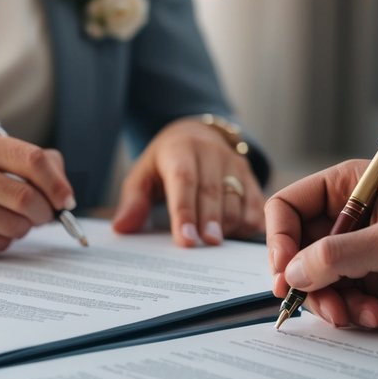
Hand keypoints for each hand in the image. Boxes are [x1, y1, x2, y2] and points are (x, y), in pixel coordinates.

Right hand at [0, 128, 76, 259]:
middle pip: (28, 198)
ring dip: (21, 229)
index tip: (67, 199)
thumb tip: (63, 188)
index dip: (58, 183)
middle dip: (45, 213)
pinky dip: (0, 242)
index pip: (33, 160)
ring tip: (4, 221)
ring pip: (16, 226)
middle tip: (42, 217)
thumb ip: (22, 161)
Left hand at [112, 117, 264, 245]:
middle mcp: (210, 152)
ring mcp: (234, 162)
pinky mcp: (250, 175)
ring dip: (227, 224)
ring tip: (215, 243)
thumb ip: (133, 200)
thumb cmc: (166, 162)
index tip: (185, 239)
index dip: (184, 211)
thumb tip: (122, 227)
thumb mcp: (144, 173)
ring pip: (236, 198)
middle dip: (209, 220)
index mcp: (180, 149)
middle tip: (205, 245)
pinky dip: (248, 222)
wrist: (197, 134)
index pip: (183, 180)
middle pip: (212, 191)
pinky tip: (235, 235)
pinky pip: (255, 202)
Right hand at [266, 160, 377, 333]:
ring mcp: (357, 253)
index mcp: (352, 186)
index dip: (279, 238)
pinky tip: (376, 317)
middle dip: (304, 279)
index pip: (289, 205)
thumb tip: (290, 272)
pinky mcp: (368, 284)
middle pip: (294, 247)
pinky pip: (334, 300)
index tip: (285, 272)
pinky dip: (348, 313)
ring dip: (328, 302)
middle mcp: (349, 217)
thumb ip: (338, 255)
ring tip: (356, 314)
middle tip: (321, 304)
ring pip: (311, 279)